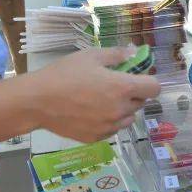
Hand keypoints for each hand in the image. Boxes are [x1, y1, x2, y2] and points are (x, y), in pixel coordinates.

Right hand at [23, 47, 160, 142]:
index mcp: (122, 87)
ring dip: (123, 109)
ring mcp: (109, 126)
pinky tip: (92, 112)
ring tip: (102, 99)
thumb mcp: (91, 56)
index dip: (148, 80)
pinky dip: (109, 121)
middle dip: (133, 93)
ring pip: (128, 118)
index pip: (154, 88)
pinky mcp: (96, 138)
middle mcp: (120, 110)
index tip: (137, 76)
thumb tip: (135, 53)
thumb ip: (117, 55)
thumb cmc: (64, 74)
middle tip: (114, 85)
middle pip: (140, 103)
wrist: (37, 101)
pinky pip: (113, 129)